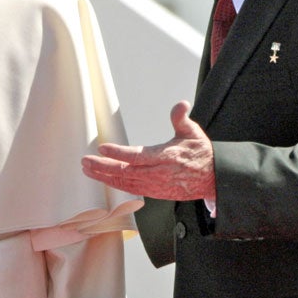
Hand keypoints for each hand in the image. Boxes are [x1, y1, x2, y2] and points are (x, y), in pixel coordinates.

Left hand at [82, 101, 214, 200]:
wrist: (213, 179)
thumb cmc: (201, 154)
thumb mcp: (193, 132)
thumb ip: (181, 119)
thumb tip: (181, 104)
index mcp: (166, 157)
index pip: (138, 156)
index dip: (119, 153)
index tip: (102, 148)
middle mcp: (158, 174)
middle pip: (125, 172)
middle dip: (102, 167)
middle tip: (85, 161)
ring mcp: (156, 186)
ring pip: (125, 183)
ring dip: (104, 177)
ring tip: (87, 170)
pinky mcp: (155, 193)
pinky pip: (131, 190)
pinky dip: (115, 185)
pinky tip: (103, 180)